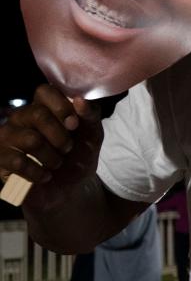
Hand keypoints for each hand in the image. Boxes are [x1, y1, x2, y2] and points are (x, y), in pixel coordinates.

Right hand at [0, 85, 102, 208]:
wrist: (69, 188)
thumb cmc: (78, 155)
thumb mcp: (92, 135)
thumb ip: (90, 115)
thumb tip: (80, 100)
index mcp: (44, 107)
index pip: (44, 91)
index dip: (61, 107)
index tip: (74, 125)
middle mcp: (22, 118)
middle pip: (37, 114)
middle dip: (60, 136)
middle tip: (67, 149)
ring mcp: (7, 137)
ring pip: (31, 139)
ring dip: (52, 157)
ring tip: (56, 164)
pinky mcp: (0, 158)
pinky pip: (19, 162)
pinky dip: (39, 173)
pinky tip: (45, 176)